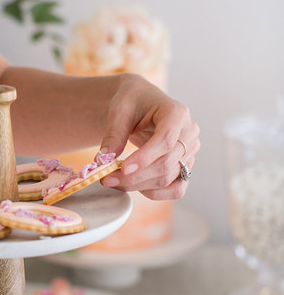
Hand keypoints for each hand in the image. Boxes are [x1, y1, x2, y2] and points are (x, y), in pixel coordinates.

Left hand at [98, 74, 199, 199]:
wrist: (142, 102)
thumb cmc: (133, 101)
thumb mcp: (119, 110)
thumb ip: (113, 134)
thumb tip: (103, 161)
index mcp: (177, 113)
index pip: (166, 140)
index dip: (145, 157)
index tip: (122, 168)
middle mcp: (189, 133)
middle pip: (166, 163)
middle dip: (134, 176)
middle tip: (106, 179)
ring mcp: (190, 151)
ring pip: (168, 178)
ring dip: (138, 185)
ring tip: (113, 181)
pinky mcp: (186, 166)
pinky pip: (176, 188)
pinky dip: (154, 193)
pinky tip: (133, 186)